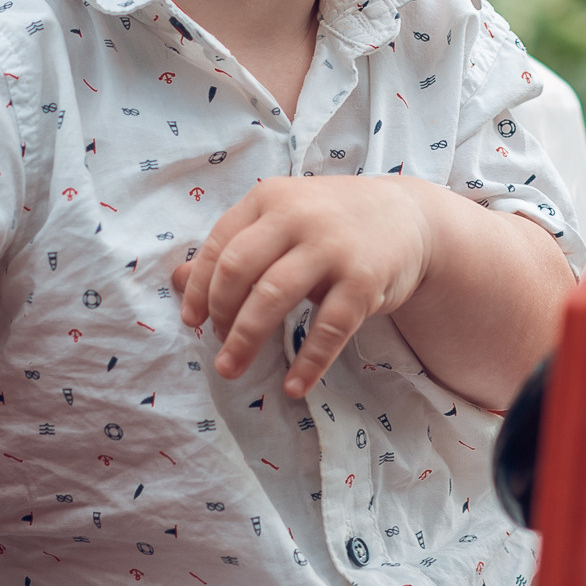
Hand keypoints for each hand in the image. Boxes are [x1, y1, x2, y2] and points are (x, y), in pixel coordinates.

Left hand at [172, 173, 444, 397]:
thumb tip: (175, 280)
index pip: (219, 245)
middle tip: (215, 345)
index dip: (198, 288)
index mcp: (270, 198)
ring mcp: (332, 247)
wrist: (410, 218)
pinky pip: (327, 330)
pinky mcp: (364, 281)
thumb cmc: (331, 223)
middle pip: (238, 270)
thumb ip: (233, 247)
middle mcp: (297, 216)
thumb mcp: (281, 222)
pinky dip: (308, 363)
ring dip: (245, 339)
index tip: (191, 321)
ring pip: (272, 297)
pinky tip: (293, 387)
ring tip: (230, 369)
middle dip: (218, 314)